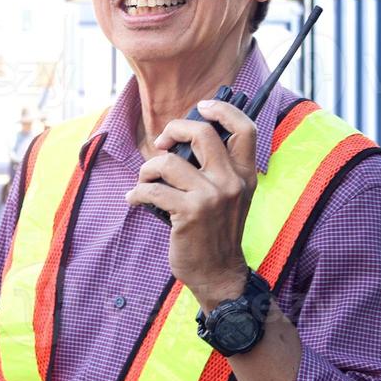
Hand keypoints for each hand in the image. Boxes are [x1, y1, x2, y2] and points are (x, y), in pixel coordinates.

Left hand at [125, 99, 256, 308]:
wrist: (219, 273)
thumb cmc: (217, 232)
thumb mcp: (230, 197)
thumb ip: (217, 168)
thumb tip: (181, 138)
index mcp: (245, 175)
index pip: (245, 128)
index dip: (222, 110)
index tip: (202, 107)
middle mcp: (232, 182)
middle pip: (203, 133)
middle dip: (174, 130)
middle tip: (162, 144)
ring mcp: (211, 197)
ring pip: (168, 162)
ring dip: (148, 169)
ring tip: (144, 182)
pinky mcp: (189, 213)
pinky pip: (153, 190)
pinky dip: (137, 192)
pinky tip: (135, 199)